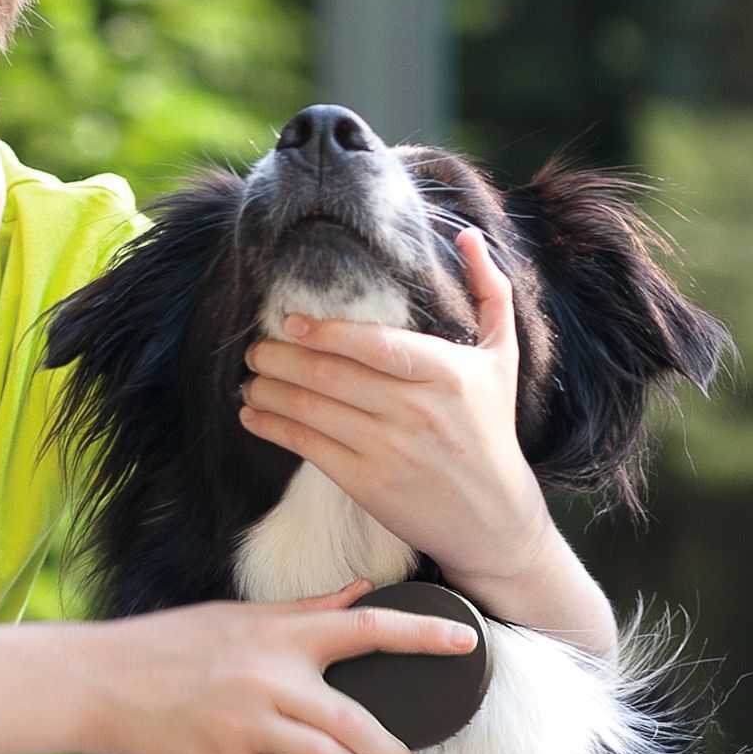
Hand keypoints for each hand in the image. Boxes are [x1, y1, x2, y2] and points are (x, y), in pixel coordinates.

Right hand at [74, 580, 476, 753]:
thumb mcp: (238, 617)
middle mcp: (270, 679)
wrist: (99, 681)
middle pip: (354, 720)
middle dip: (392, 751)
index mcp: (278, 636)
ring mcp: (246, 725)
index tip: (465, 644)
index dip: (422, 635)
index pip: (366, 629)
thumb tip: (361, 593)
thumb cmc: (168, 644)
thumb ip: (305, 612)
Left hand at [239, 228, 548, 590]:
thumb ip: (489, 292)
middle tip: (255, 350)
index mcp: (444, 373)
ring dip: (269, 392)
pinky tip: (253, 416)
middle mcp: (415, 410)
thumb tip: (466, 236)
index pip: (374, 344)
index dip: (324, 332)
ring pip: (314, 410)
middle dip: (280, 359)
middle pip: (331, 375)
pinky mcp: (368, 484)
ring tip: (249, 381)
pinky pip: (309, 448)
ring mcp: (389, 449)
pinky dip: (274, 429)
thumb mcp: (503, 359)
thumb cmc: (491, 431)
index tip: (288, 322)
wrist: (492, 517)